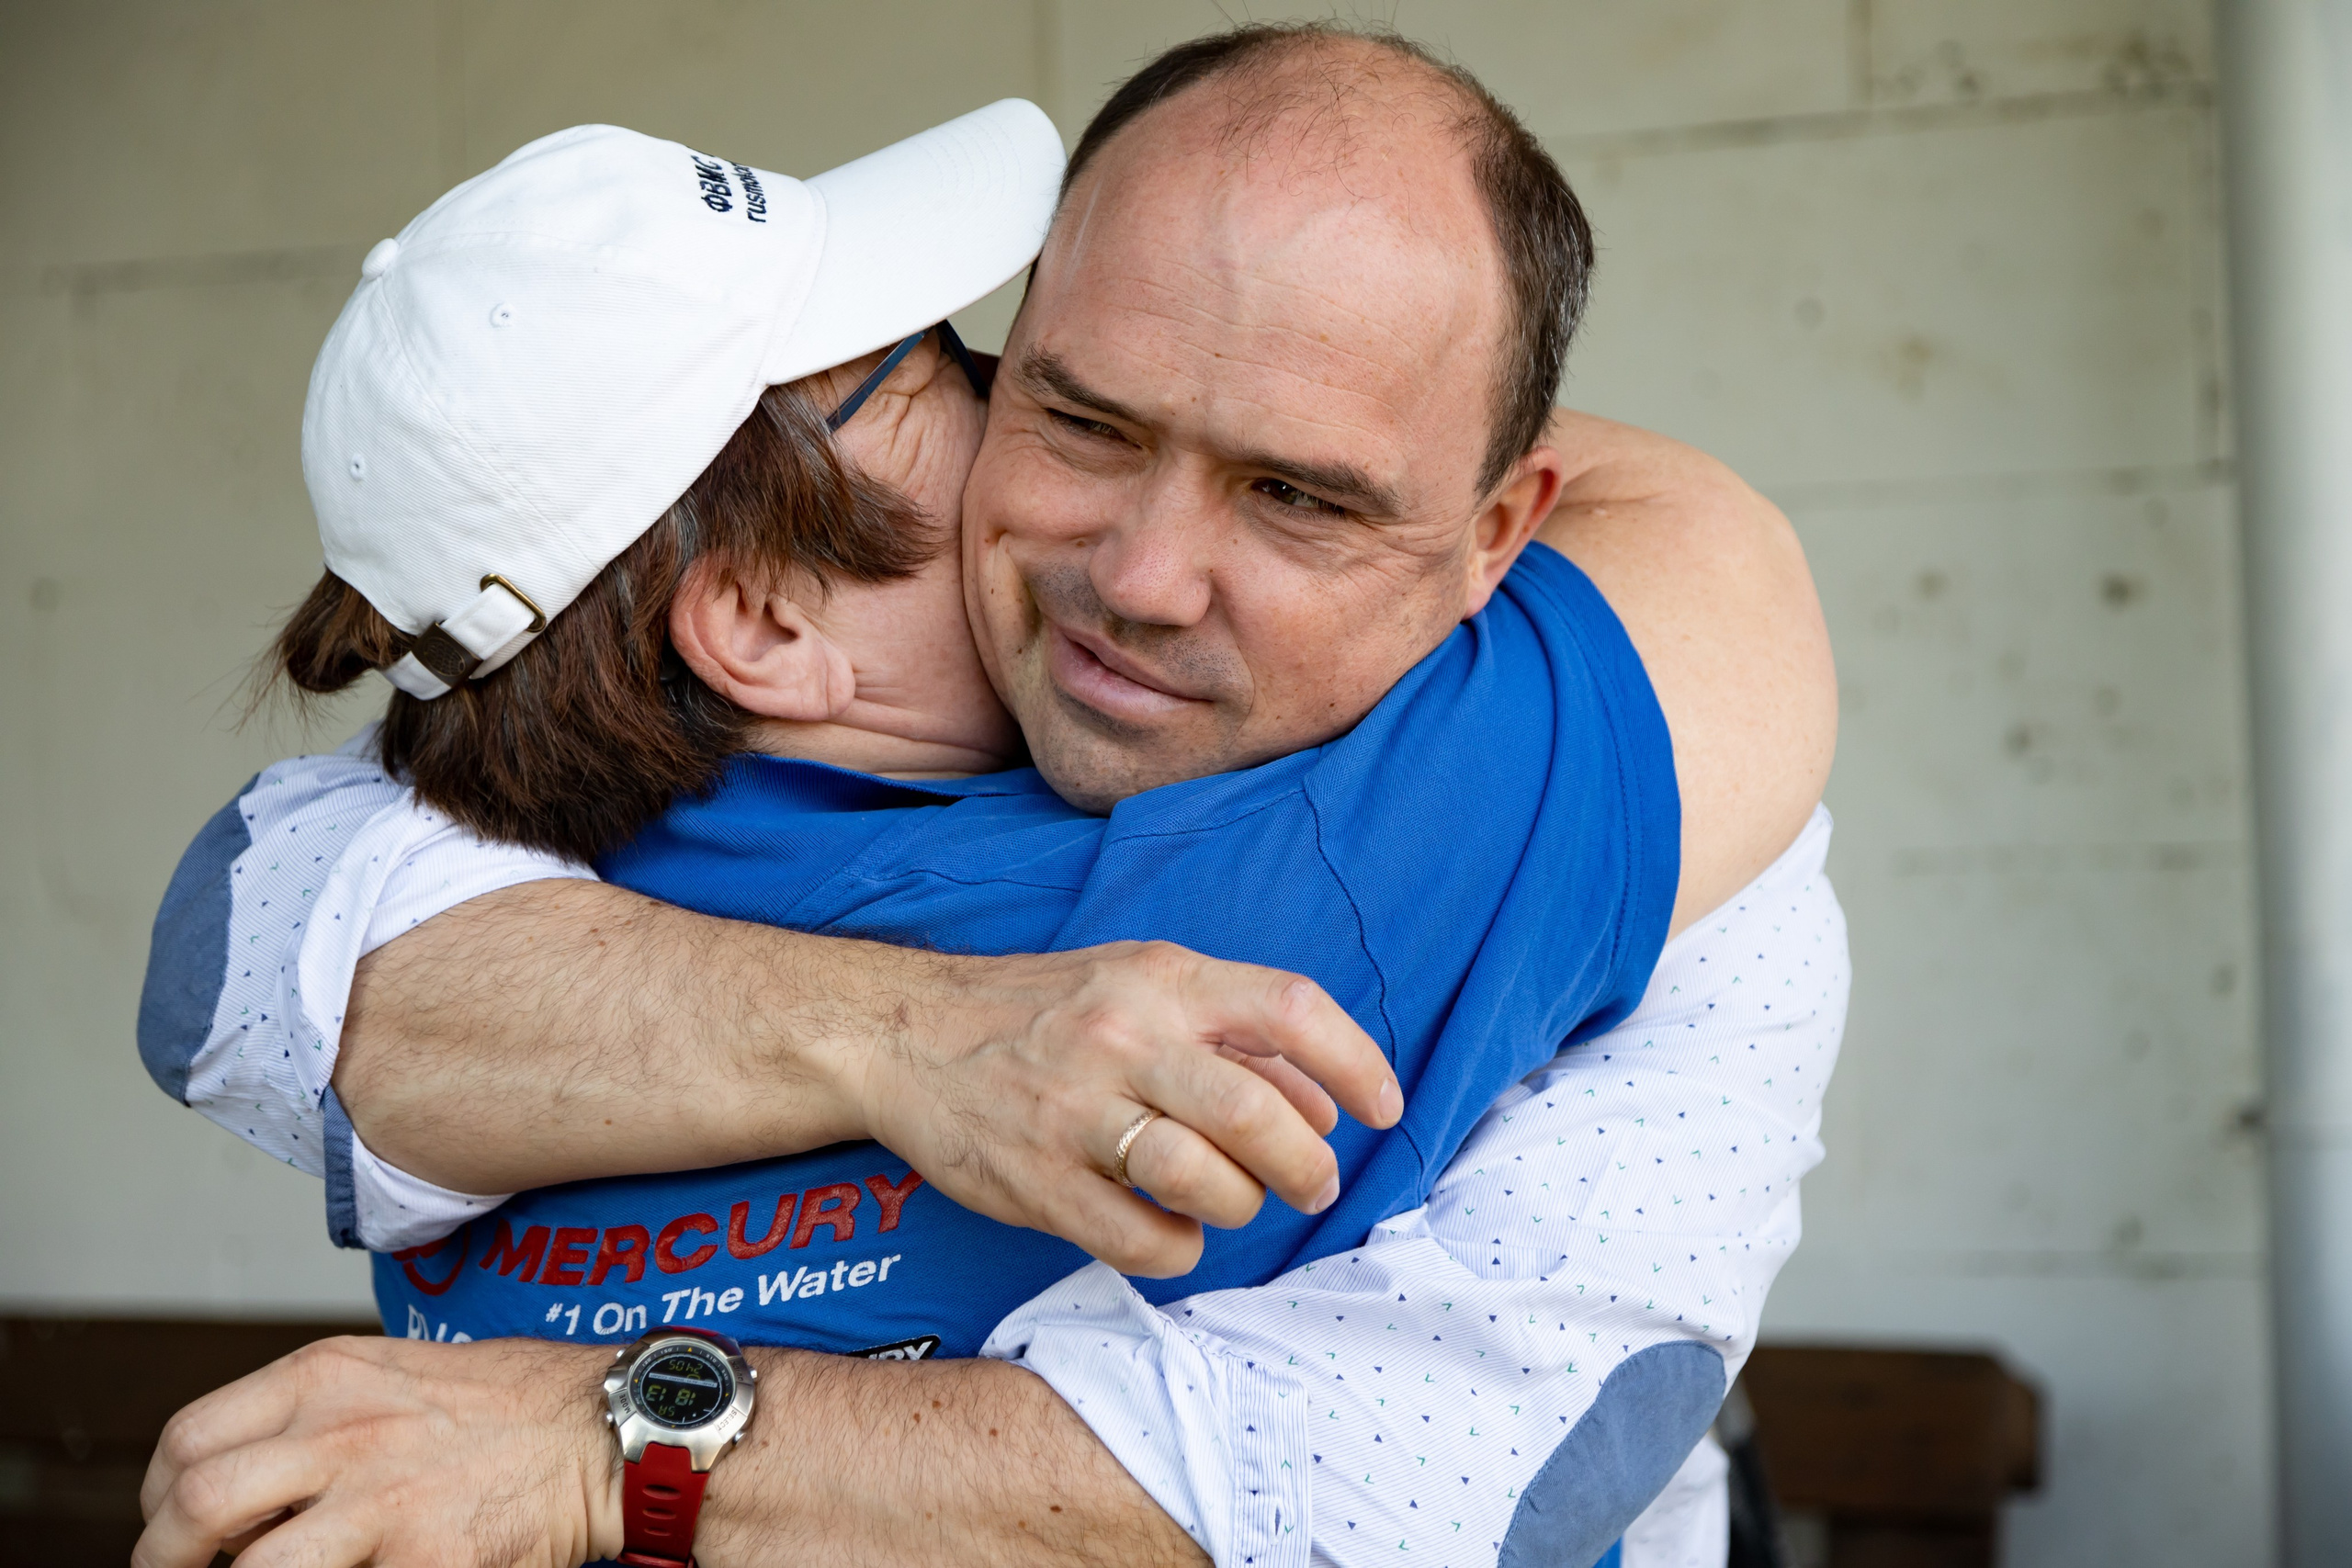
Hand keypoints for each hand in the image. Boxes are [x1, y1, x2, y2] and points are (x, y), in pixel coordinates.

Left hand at [135, 1336, 619, 1567]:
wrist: (607, 1431)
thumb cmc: (511, 1404)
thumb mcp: (397, 1374)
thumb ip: (319, 1415)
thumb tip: (248, 1483)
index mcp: (328, 1377)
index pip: (189, 1440)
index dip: (157, 1499)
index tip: (172, 1527)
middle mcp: (343, 1433)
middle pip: (195, 1506)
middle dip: (164, 1560)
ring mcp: (381, 1501)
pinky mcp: (423, 1562)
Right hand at [860, 940, 1402, 1276]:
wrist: (905, 1032)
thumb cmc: (1043, 1010)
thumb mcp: (1141, 986)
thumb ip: (1235, 1034)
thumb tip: (1328, 1102)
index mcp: (1162, 980)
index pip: (1289, 1009)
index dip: (1355, 1064)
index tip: (1384, 1110)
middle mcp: (1124, 1038)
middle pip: (1255, 1112)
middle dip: (1307, 1165)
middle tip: (1314, 1184)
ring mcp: (1076, 1111)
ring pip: (1202, 1179)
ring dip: (1241, 1205)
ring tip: (1236, 1202)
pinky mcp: (1037, 1181)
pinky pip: (1140, 1240)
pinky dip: (1178, 1248)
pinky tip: (1172, 1231)